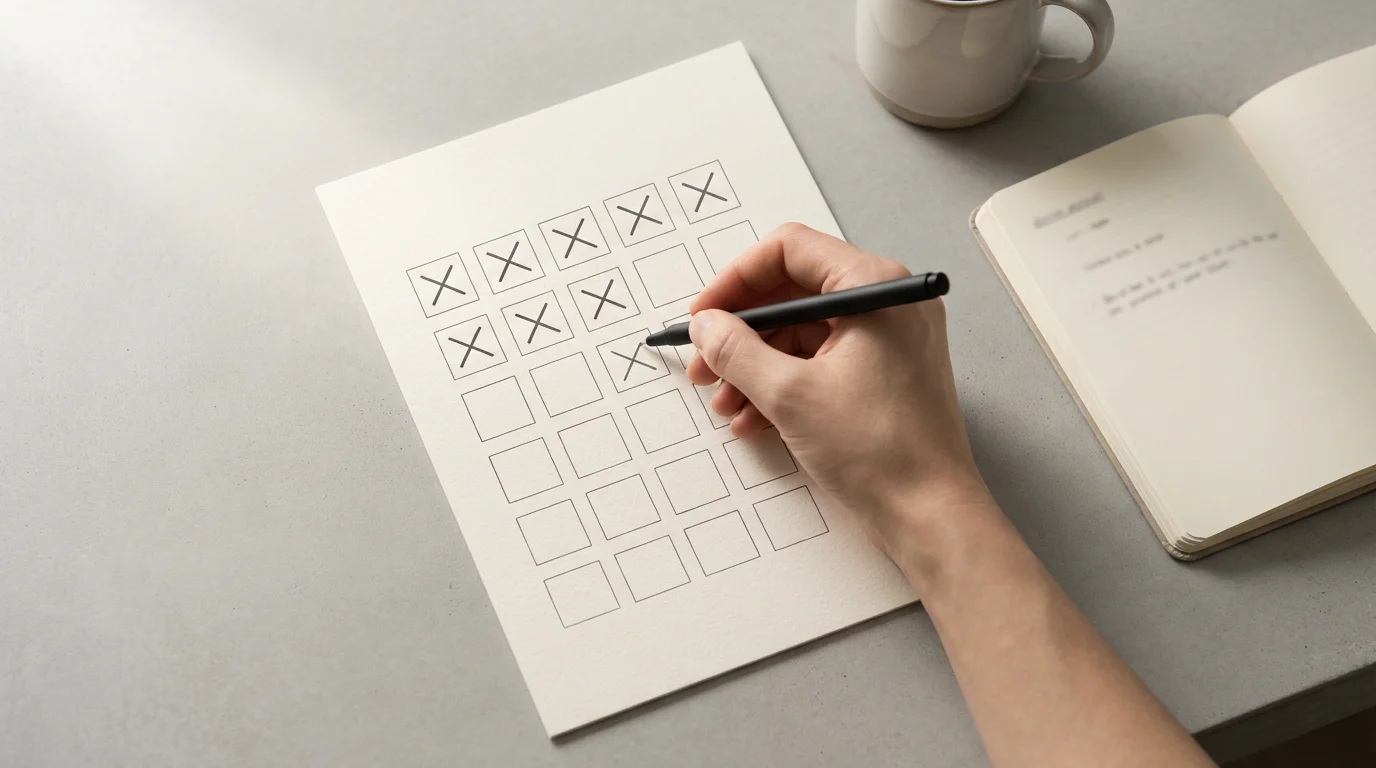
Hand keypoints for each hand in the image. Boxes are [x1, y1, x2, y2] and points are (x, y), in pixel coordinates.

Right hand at [686, 223, 991, 558]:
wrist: (929, 515)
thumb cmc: (884, 453)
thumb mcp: (790, 395)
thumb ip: (737, 351)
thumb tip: (707, 325)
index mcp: (875, 287)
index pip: (789, 251)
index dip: (736, 280)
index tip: (705, 314)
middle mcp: (886, 304)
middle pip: (792, 293)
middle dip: (742, 332)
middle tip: (705, 362)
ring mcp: (887, 340)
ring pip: (801, 332)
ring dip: (755, 365)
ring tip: (725, 401)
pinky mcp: (881, 375)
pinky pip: (819, 362)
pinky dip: (781, 384)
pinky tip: (752, 418)